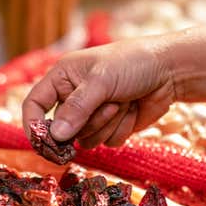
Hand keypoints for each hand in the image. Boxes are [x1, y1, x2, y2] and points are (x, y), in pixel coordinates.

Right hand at [22, 37, 175, 148]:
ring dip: (107, 125)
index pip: (34, 104)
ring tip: (123, 103)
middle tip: (111, 104)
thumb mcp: (101, 80)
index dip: (34, 125)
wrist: (171, 70)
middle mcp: (73, 96)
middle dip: (89, 121)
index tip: (43, 143)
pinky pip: (106, 143)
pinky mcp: (111, 126)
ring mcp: (92, 114)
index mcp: (62, 77)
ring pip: (86, 139)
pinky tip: (132, 110)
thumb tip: (56, 136)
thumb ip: (77, 108)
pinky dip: (121, 129)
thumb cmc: (133, 63)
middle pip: (64, 129)